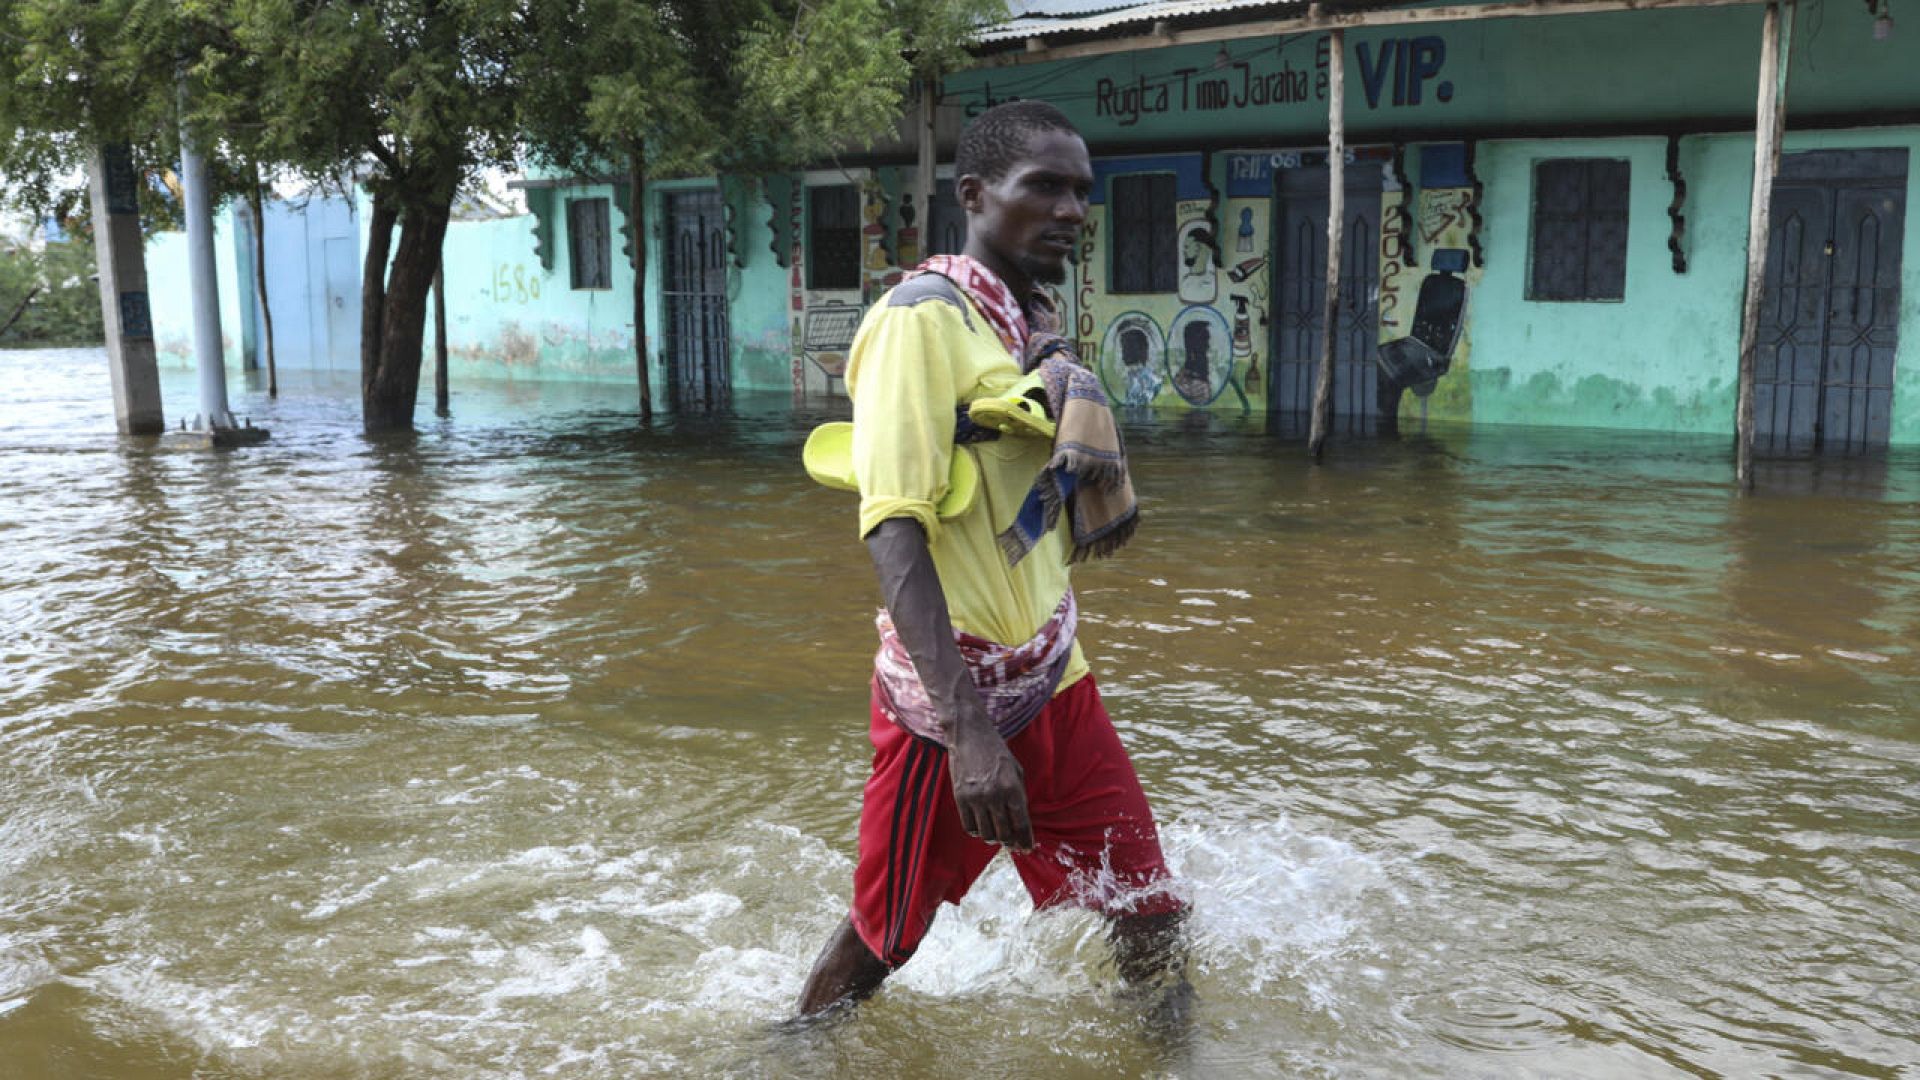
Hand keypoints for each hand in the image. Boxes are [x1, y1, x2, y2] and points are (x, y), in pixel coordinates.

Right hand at [947, 721, 1033, 852]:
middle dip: (1010, 842)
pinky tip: (981, 826)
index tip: (1027, 848)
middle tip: (1012, 844)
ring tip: (996, 835)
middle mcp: (994, 795)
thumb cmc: (996, 751)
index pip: (1021, 823)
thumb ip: (1019, 795)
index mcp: (1012, 787)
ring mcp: (976, 798)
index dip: (1025, 840)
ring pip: (986, 833)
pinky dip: (977, 831)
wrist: (969, 735)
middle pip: (1004, 833)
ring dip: (993, 838)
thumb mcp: (1016, 770)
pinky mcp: (960, 798)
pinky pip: (969, 826)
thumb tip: (1021, 820)